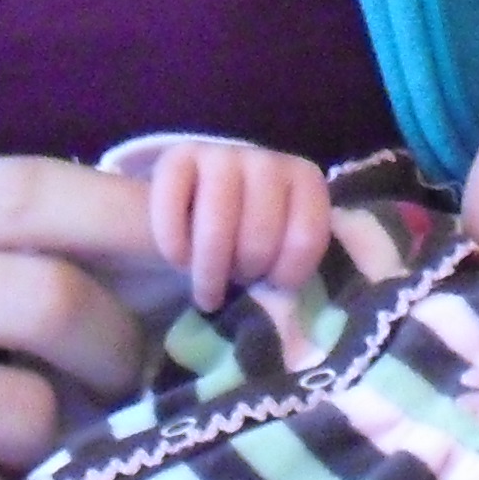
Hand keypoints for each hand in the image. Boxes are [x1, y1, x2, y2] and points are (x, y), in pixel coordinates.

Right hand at [143, 143, 335, 312]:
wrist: (201, 201)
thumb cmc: (250, 235)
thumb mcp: (280, 246)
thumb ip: (291, 267)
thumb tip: (293, 325)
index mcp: (304, 179)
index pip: (308, 236)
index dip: (289, 273)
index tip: (274, 285)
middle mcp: (265, 159)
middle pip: (260, 235)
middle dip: (247, 271)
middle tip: (238, 282)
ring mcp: (219, 154)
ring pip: (215, 227)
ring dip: (209, 271)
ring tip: (208, 291)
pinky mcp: (176, 156)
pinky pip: (170, 209)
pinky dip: (173, 247)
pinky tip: (179, 260)